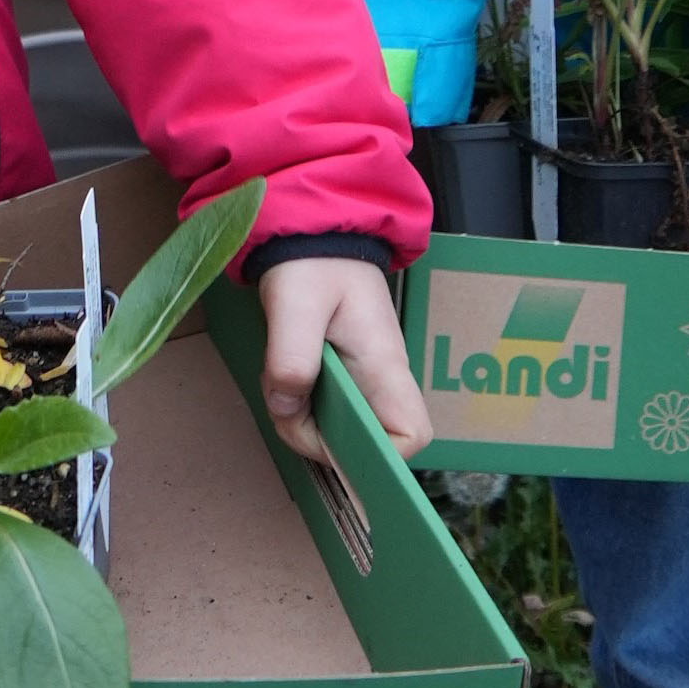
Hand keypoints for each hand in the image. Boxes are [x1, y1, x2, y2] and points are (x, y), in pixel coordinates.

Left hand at [256, 255, 431, 466]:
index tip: (332, 439)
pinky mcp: (341, 375)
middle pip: (367, 443)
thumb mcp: (296, 303)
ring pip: (340, 428)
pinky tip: (281, 374)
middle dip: (318, 439)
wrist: (310, 232)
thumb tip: (286, 407)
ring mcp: (362, 379)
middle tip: (284, 402)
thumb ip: (291, 356)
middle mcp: (380, 380)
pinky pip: (325, 409)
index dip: (379, 455)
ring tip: (277, 377)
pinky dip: (297, 403)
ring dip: (301, 419)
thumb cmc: (313, 262)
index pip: (411, 435)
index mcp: (384, 366)